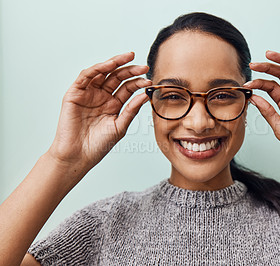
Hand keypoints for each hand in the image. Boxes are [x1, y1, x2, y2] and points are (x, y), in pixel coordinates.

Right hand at [48, 52, 150, 172]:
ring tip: (129, 59)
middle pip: (117, 77)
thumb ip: (131, 110)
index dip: (138, 82)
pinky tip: (109, 65)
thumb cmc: (98, 144)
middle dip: (130, 70)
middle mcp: (101, 96)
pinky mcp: (74, 93)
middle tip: (144, 67)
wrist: (78, 156)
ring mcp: (88, 93)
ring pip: (102, 73)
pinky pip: (85, 77)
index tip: (149, 81)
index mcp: (113, 104)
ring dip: (115, 64)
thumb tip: (145, 95)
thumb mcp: (120, 126)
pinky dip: (97, 69)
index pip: (127, 87)